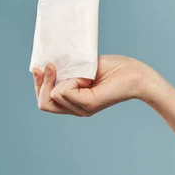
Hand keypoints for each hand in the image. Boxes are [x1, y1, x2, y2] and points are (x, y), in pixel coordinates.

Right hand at [33, 55, 151, 116]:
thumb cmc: (114, 68)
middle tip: (49, 66)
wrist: (136, 73)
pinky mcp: (89, 105)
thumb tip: (45, 66)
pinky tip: (87, 77)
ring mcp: (83, 109)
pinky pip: (66, 91)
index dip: (39, 83)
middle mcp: (77, 109)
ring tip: (83, 73)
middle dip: (42, 83)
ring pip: (54, 95)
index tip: (40, 66)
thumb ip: (66, 71)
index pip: (45, 101)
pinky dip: (72, 79)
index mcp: (75, 102)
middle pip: (44, 103)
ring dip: (63, 78)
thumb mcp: (83, 68)